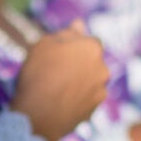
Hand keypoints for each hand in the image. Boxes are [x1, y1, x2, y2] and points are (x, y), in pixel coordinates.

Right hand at [12, 26, 109, 140]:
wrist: (38, 116)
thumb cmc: (39, 75)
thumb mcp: (44, 44)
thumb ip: (66, 33)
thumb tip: (79, 24)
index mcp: (93, 48)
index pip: (87, 40)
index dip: (71, 45)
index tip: (56, 53)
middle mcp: (103, 68)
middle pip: (90, 60)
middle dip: (77, 63)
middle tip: (53, 71)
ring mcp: (101, 91)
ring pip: (89, 80)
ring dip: (77, 81)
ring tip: (54, 89)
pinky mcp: (94, 110)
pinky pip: (85, 99)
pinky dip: (76, 98)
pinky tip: (58, 102)